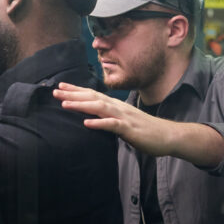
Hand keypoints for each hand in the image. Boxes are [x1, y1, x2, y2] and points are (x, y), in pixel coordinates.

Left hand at [54, 82, 223, 165]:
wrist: (168, 136)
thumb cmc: (145, 130)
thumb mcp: (123, 121)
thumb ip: (109, 118)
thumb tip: (94, 117)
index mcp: (116, 105)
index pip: (93, 94)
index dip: (76, 90)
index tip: (60, 86)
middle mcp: (118, 107)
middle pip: (93, 97)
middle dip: (73, 94)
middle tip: (55, 91)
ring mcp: (124, 117)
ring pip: (100, 108)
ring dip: (82, 105)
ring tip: (65, 104)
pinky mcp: (130, 130)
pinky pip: (113, 125)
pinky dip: (99, 123)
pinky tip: (87, 123)